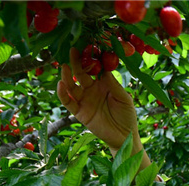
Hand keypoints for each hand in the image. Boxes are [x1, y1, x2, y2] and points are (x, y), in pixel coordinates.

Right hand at [56, 48, 149, 164]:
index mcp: (104, 83)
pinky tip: (61, 84)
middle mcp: (92, 89)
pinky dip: (63, 94)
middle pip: (81, 74)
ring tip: (63, 66)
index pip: (94, 68)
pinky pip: (69, 102)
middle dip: (76, 62)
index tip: (87, 46)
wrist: (124, 136)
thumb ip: (113, 84)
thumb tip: (104, 68)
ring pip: (72, 86)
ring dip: (67, 76)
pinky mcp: (79, 112)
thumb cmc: (127, 115)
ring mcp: (84, 100)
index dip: (91, 58)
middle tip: (72, 49)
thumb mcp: (124, 98)